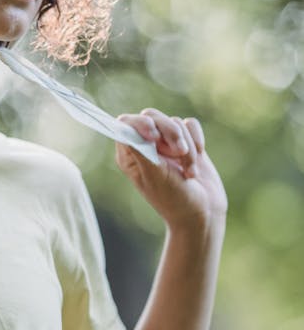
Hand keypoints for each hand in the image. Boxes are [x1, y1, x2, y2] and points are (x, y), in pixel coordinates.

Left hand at [116, 109, 227, 230]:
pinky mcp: (187, 141)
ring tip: (189, 171)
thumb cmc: (174, 199)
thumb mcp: (154, 175)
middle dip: (170, 133)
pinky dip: (197, 141)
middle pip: (152, 116)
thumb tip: (126, 126)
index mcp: (130, 154)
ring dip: (187, 146)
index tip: (153, 135)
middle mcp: (146, 145)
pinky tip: (197, 161)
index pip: (126, 123)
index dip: (140, 124)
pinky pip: (191, 125)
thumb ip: (140, 150)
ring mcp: (167, 142)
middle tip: (179, 153)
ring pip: (174, 121)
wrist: (203, 212)